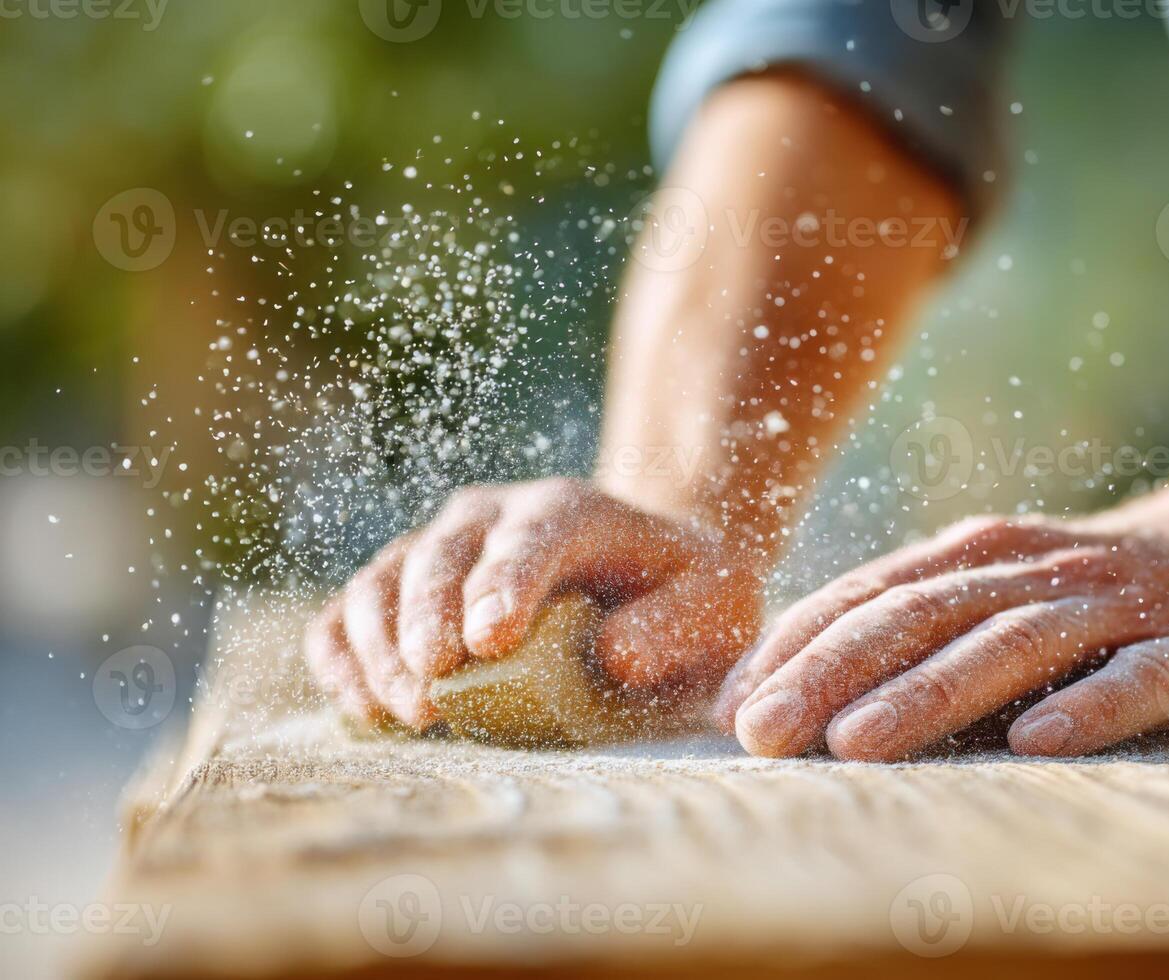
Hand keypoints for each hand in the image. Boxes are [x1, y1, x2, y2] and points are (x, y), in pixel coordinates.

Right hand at [306, 478, 763, 727]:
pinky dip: (341, 655)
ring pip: (384, 580)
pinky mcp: (401, 586)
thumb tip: (616, 656)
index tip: (488, 643)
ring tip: (404, 714)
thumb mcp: (717, 603)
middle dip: (428, 625)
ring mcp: (438, 547)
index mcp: (571, 511)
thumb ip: (679, 624)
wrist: (647, 577)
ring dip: (380, 647)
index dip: (504, 586)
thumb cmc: (685, 597)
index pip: (530, 538)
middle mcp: (493, 516)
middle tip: (433, 696)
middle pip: (441, 556)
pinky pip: (348, 611)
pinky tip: (360, 707)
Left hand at [714, 501, 1168, 759]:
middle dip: (832, 674)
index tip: (730, 709)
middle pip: (921, 618)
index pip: (870, 597)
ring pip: (1013, 646)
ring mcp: (1119, 606)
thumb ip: (903, 633)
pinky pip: (1140, 679)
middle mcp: (1036, 572)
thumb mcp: (993, 594)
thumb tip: (775, 696)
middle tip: (763, 733)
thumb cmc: (1092, 595)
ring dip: (932, 693)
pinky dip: (1090, 707)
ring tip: (858, 742)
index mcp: (976, 558)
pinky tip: (1039, 742)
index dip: (796, 647)